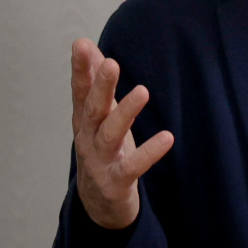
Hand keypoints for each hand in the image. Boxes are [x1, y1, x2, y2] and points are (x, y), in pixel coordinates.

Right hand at [70, 38, 173, 230]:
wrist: (98, 202)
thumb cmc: (102, 149)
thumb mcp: (99, 117)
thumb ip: (96, 84)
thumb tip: (89, 46)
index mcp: (84, 121)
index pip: (80, 91)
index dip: (80, 69)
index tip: (81, 44)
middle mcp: (87, 138)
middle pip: (93, 109)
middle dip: (100, 87)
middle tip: (111, 63)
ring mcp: (100, 161)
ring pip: (110, 135)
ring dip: (125, 113)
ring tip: (143, 91)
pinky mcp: (116, 181)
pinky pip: (133, 166)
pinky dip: (149, 152)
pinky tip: (167, 138)